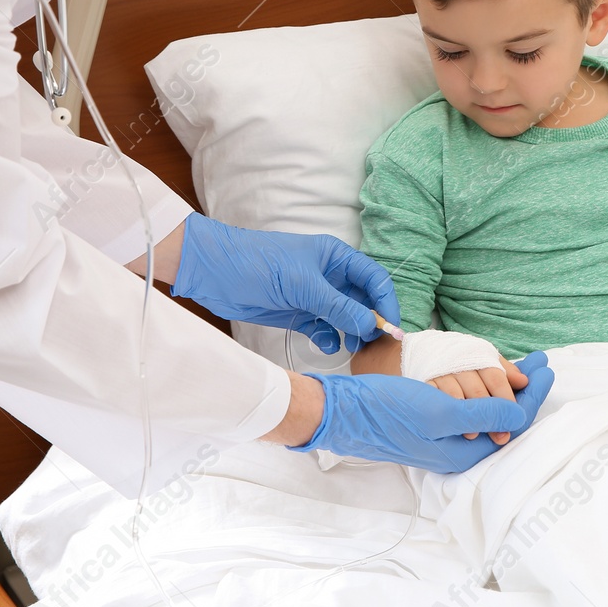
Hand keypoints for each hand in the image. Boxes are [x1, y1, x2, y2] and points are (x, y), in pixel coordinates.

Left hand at [170, 212, 399, 352]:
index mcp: (336, 258)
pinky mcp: (298, 313)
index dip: (387, 302)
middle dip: (372, 321)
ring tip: (354, 348)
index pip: (374, 278)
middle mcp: (329, 276)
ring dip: (353, 332)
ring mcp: (313, 295)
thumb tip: (372, 325)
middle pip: (363, 300)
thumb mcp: (303, 285)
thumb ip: (339, 307)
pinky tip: (327, 345)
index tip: (392, 328)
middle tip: (375, 344)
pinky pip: (324, 328)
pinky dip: (330, 339)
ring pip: (345, 317)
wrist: (214, 273)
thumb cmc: (259, 264)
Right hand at [294, 353, 554, 471]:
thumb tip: (521, 416)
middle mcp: (456, 450)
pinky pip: (468, 411)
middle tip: (541, 361)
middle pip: (503, 420)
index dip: (533, 393)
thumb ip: (483, 416)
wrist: (339, 411)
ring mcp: (441, 440)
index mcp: (464, 453)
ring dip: (507, 390)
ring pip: (486, 415)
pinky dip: (483, 393)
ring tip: (522, 368)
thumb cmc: (387, 411)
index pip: (512, 423)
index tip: (546, 365)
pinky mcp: (428, 426)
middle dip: (525, 390)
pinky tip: (486, 379)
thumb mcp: (440, 411)